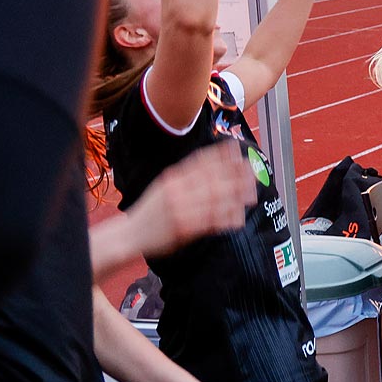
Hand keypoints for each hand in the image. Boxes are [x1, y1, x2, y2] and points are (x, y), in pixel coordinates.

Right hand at [123, 141, 255, 258]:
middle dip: (233, 172)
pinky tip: (239, 217)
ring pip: (213, 199)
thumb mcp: (163, 186)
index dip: (218, 154)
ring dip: (235, 195)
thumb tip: (210, 163)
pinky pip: (209, 221)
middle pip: (211, 178)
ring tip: (252, 192)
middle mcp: (176, 191)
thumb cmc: (150, 211)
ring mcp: (180, 209)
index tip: (235, 147)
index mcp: (171, 178)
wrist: (130, 234)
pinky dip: (225, 218)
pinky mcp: (184, 227)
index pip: (198, 162)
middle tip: (251, 168)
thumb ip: (185, 176)